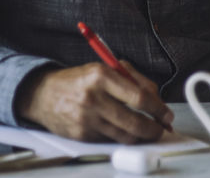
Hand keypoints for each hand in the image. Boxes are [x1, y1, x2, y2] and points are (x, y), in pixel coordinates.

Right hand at [16, 61, 174, 142]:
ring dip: (140, 136)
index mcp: (101, 76)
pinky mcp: (81, 135)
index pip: (139, 97)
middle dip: (153, 129)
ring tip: (144, 130)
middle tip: (160, 128)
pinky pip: (110, 140)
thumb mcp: (105, 68)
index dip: (158, 109)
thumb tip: (157, 99)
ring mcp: (86, 119)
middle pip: (134, 122)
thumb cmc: (79, 80)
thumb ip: (134, 79)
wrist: (44, 94)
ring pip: (125, 136)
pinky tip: (120, 129)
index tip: (166, 114)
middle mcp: (93, 98)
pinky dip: (120, 137)